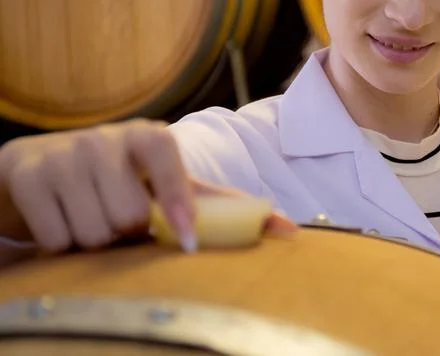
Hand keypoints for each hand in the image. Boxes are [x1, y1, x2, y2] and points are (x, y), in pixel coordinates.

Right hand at [0, 118, 295, 253]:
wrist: (44, 169)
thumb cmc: (125, 181)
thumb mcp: (172, 186)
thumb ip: (225, 207)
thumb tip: (290, 230)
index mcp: (149, 137)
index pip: (168, 163)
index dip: (176, 203)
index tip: (184, 239)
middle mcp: (105, 139)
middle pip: (129, 216)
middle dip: (128, 233)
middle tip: (123, 222)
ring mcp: (63, 154)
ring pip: (94, 230)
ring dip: (96, 241)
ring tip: (95, 221)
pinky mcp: (25, 176)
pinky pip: (55, 236)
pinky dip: (61, 245)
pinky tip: (63, 223)